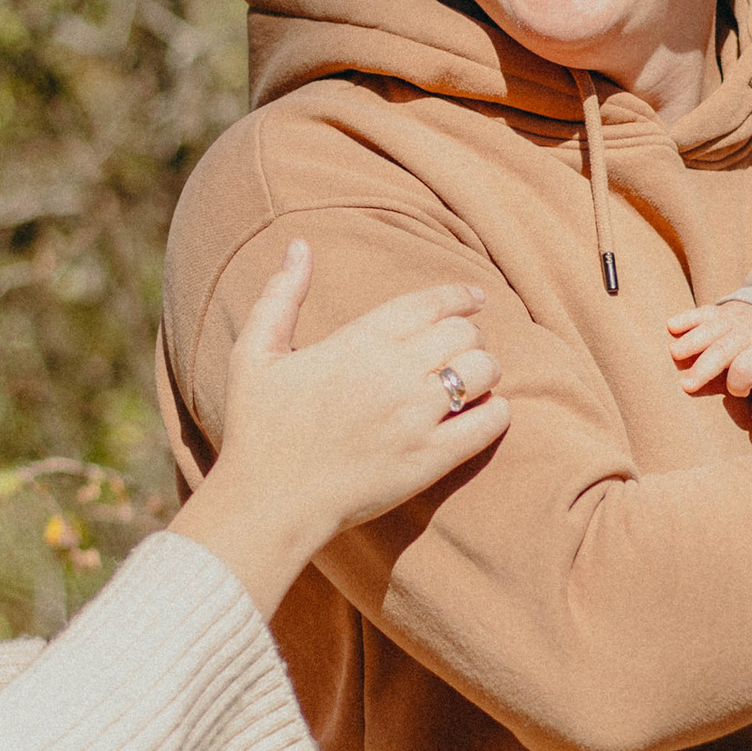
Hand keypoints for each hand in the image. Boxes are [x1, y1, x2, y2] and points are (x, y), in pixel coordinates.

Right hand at [173, 243, 506, 610]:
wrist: (268, 503)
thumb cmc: (259, 429)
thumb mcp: (255, 354)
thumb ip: (280, 296)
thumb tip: (300, 247)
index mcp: (358, 341)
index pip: (430, 303)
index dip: (460, 296)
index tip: (475, 300)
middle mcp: (394, 372)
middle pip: (464, 333)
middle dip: (469, 338)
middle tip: (462, 352)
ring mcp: (415, 416)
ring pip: (484, 370)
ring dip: (485, 371)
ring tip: (473, 383)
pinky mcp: (430, 459)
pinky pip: (489, 423)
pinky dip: (496, 413)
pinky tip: (484, 415)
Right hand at [666, 296, 751, 430]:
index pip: (748, 368)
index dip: (738, 384)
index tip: (738, 392)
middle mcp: (750, 333)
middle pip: (723, 350)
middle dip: (704, 368)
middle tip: (686, 386)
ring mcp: (734, 319)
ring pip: (709, 330)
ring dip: (691, 342)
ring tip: (674, 354)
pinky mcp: (721, 311)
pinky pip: (702, 312)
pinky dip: (686, 318)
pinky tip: (671, 327)